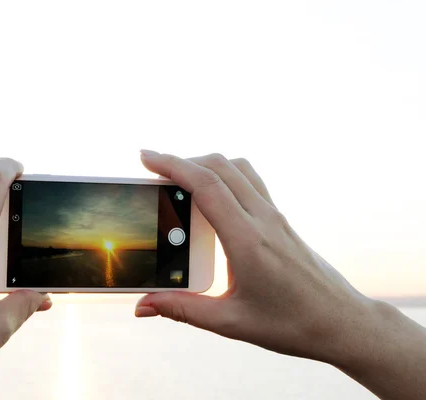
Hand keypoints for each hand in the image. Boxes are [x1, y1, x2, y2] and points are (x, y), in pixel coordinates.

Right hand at [134, 151, 375, 363]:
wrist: (342, 322)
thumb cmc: (291, 325)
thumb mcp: (230, 322)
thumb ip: (182, 310)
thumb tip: (143, 306)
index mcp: (248, 241)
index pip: (206, 186)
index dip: (172, 165)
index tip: (146, 158)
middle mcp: (263, 220)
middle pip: (220, 166)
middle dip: (182, 160)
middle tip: (153, 169)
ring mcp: (275, 216)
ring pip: (238, 168)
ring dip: (206, 165)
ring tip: (179, 180)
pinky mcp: (280, 220)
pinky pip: (250, 182)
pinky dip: (224, 176)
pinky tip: (211, 199)